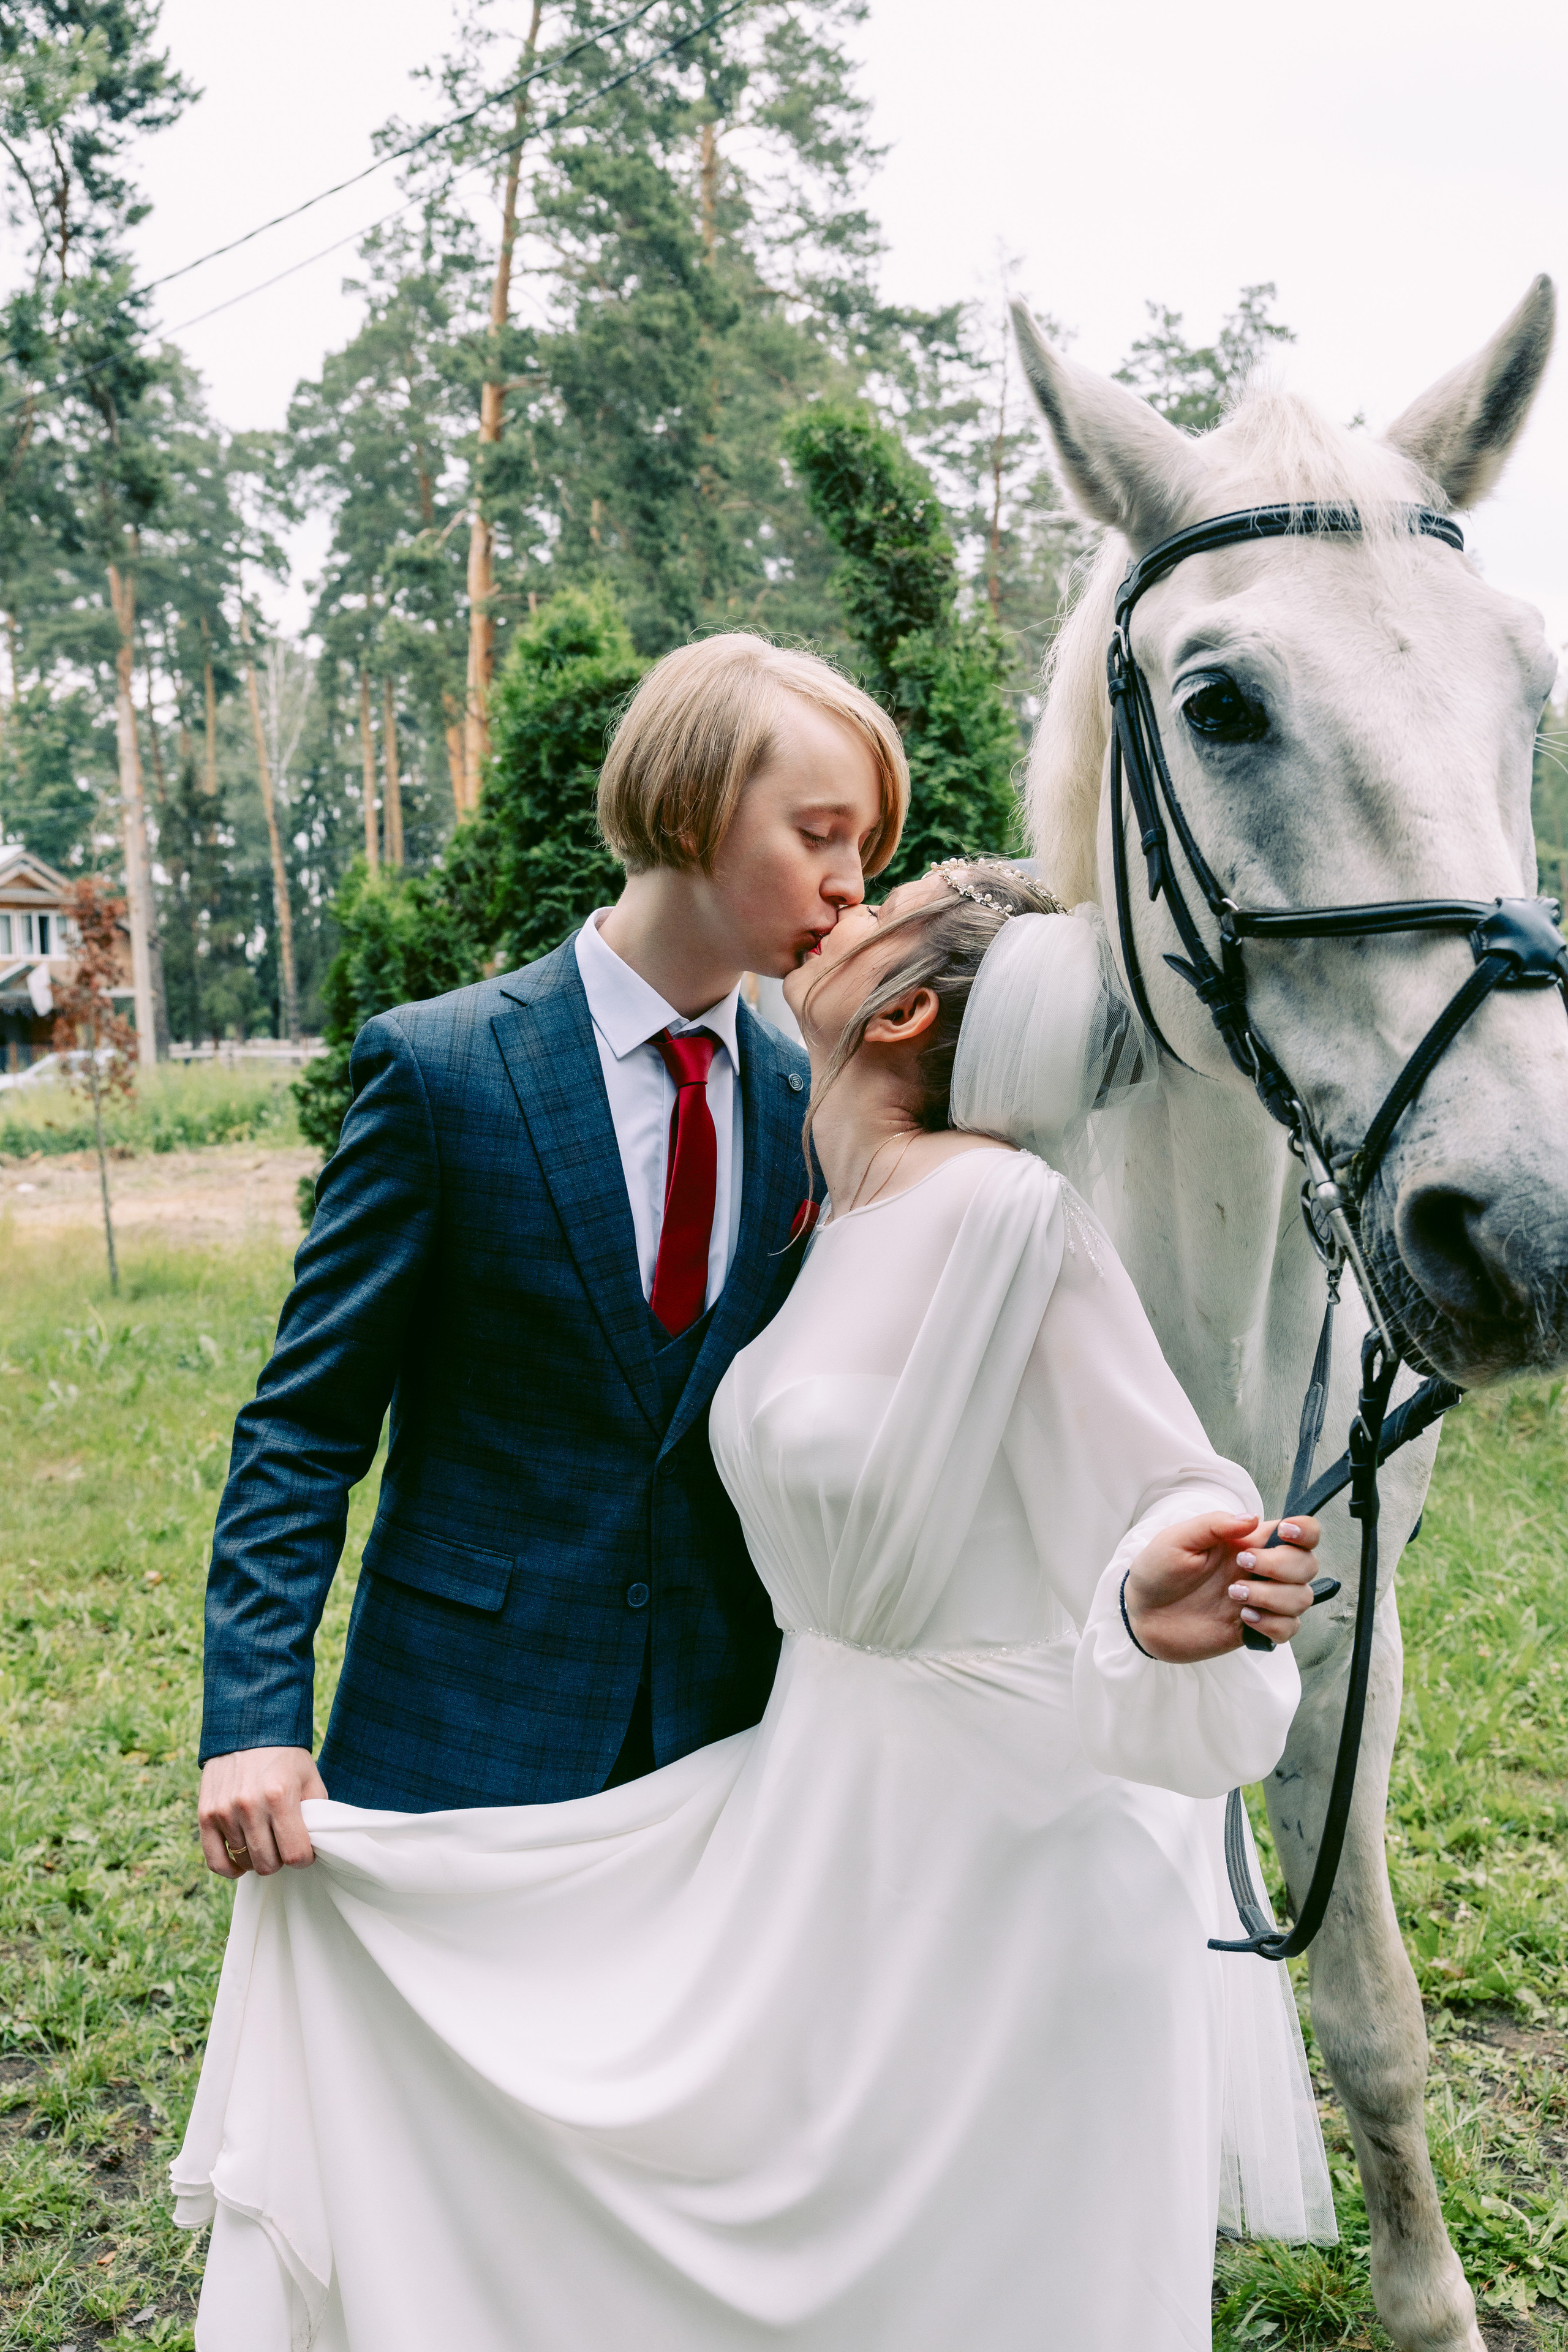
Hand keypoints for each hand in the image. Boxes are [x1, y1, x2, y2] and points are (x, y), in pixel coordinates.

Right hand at [198, 1746, 326, 1878]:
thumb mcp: (311, 1779)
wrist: (248, 1728)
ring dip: (257, 1858)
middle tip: (283, 1843)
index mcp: (280, 1797)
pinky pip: (215, 1861)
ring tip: (265, 1840)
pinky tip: (240, 1864)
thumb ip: (316, 1814)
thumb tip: (314, 1848)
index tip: (304, 1849)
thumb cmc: (285, 1758)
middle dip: (280, 1859)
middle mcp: (249, 1806)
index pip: (295, 1854)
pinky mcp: (205, 1815)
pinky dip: (229, 1869)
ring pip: (244, 1862)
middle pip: (268, 1864)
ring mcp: (224, 1811)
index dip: (304, 1858)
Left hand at [1124, 1512, 1320, 1663]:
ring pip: (1302, 1598)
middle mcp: (1261, 1570)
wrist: (1141, 1614)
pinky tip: (1243, 1618)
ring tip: (1234, 1596)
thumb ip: (1214, 1525)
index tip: (1283, 1534)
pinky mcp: (1255, 1629)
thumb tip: (1252, 1518)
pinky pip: (1289, 1629)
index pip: (1300, 1532)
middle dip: (1281, 1566)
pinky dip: (1273, 1624)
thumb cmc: (1157, 1571)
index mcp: (1248, 1542)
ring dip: (1274, 1597)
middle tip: (1241, 1567)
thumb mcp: (1177, 1539)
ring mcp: (1261, 1601)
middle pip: (1308, 1565)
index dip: (1304, 1531)